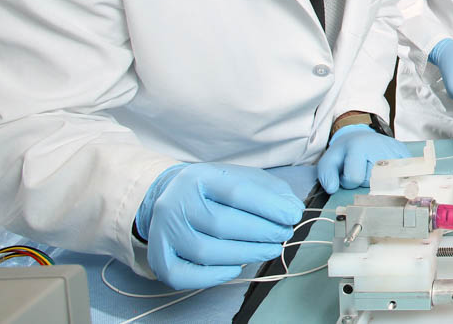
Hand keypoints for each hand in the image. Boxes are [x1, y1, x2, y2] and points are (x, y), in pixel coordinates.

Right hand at [136, 163, 303, 289]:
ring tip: (270, 249)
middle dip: (261, 232)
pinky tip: (236, 267)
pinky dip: (214, 276)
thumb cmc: (215, 191)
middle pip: (222, 223)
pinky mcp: (159, 257)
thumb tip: (293, 209)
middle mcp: (175, 203)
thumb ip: (271, 190)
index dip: (269, 207)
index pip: (237, 192)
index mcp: (198, 177)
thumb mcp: (243, 178)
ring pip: (206, 251)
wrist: (171, 197)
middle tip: (283, 235)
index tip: (293, 215)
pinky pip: (184, 275)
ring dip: (246, 254)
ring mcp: (163, 232)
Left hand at [317, 124, 410, 193]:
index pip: (354, 179)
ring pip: (385, 183)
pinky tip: (384, 170)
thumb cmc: (346, 151)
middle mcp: (380, 147)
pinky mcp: (405, 155)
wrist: (362, 136)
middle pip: (371, 183)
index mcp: (359, 146)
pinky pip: (399, 177)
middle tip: (360, 168)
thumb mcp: (329, 160)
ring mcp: (395, 151)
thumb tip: (332, 188)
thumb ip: (326, 175)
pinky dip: (391, 178)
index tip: (348, 171)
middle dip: (363, 181)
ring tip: (371, 168)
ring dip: (376, 181)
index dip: (347, 180)